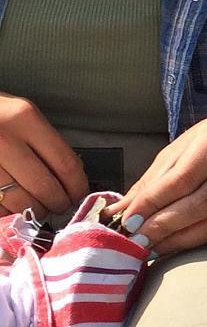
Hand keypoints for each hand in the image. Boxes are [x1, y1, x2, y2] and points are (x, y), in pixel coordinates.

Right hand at [0, 94, 88, 217]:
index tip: (79, 195)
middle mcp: (5, 138)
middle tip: (58, 206)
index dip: (77, 187)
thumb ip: (42, 141)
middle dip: (57, 203)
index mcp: (25, 119)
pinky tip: (11, 206)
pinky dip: (8, 212)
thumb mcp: (19, 115)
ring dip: (33, 211)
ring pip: (20, 201)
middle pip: (45, 187)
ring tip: (35, 207)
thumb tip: (70, 176)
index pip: (66, 163)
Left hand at [112, 112, 206, 255]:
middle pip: (206, 200)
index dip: (155, 201)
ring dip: (184, 238)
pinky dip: (203, 239)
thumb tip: (118, 212)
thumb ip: (156, 178)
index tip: (128, 221)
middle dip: (167, 224)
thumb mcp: (188, 147)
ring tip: (155, 247)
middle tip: (139, 240)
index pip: (186, 174)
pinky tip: (181, 244)